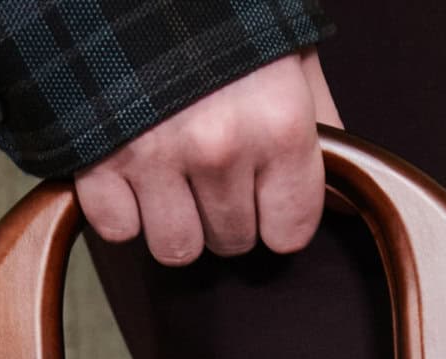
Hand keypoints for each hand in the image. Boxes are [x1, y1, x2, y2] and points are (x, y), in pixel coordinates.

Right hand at [75, 52, 338, 264]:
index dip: (276, 216)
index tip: (264, 191)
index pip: (290, 233)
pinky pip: (119, 230)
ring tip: (172, 171)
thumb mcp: (289, 53)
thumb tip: (346, 200)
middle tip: (211, 164)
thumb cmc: (224, 13)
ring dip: (174, 219)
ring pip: (177, 248)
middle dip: (224, 213)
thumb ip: (320, 125)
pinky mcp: (98, 161)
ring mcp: (155, 156)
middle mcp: (220, 146)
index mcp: (278, 123)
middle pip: (232, 242)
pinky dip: (121, 207)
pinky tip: (129, 168)